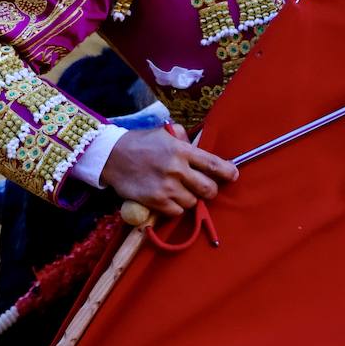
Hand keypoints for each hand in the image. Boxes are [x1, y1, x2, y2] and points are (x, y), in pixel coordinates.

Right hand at [100, 124, 237, 216]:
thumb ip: (183, 139)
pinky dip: (175, 208)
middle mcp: (177, 169)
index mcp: (182, 150)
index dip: (228, 172)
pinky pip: (176, 212)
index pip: (214, 165)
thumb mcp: (163, 133)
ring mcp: (167, 187)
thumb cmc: (139, 142)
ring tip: (179, 191)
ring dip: (189, 199)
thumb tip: (199, 150)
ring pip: (193, 203)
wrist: (111, 156)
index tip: (233, 175)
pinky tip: (168, 199)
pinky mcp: (156, 201)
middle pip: (209, 189)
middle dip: (210, 190)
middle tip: (204, 188)